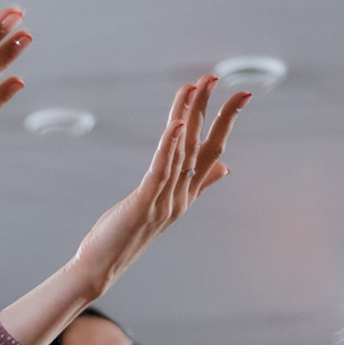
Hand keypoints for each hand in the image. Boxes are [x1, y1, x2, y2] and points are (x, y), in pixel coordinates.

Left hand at [68, 75, 249, 296]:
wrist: (103, 267)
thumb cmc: (128, 234)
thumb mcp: (166, 206)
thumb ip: (198, 184)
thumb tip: (225, 167)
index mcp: (187, 193)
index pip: (214, 149)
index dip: (226, 120)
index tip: (241, 93)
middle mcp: (181, 196)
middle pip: (201, 145)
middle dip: (208, 109)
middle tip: (214, 77)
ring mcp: (165, 201)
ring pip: (181, 153)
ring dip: (188, 117)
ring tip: (195, 88)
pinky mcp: (144, 204)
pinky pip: (160, 172)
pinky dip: (169, 148)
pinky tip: (176, 126)